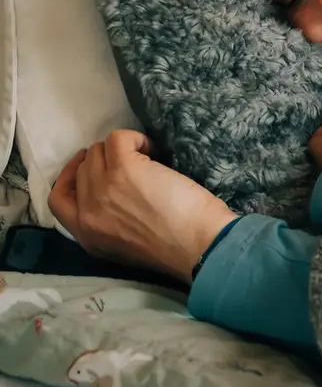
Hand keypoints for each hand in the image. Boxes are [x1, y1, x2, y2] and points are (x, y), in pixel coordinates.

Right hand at [49, 130, 236, 284]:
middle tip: (132, 162)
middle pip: (83, 170)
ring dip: (122, 150)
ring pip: (98, 152)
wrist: (199, 247)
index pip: (58, 200)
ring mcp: (103, 188)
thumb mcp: (126, 245)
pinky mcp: (124, 168)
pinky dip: (136, 139)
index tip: (87, 166)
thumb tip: (116, 193)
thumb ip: (109, 223)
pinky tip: (154, 150)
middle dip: (105, 162)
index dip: (70, 177)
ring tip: (149, 158)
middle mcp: (88, 212)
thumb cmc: (179, 248)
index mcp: (87, 236)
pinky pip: (118, 139)